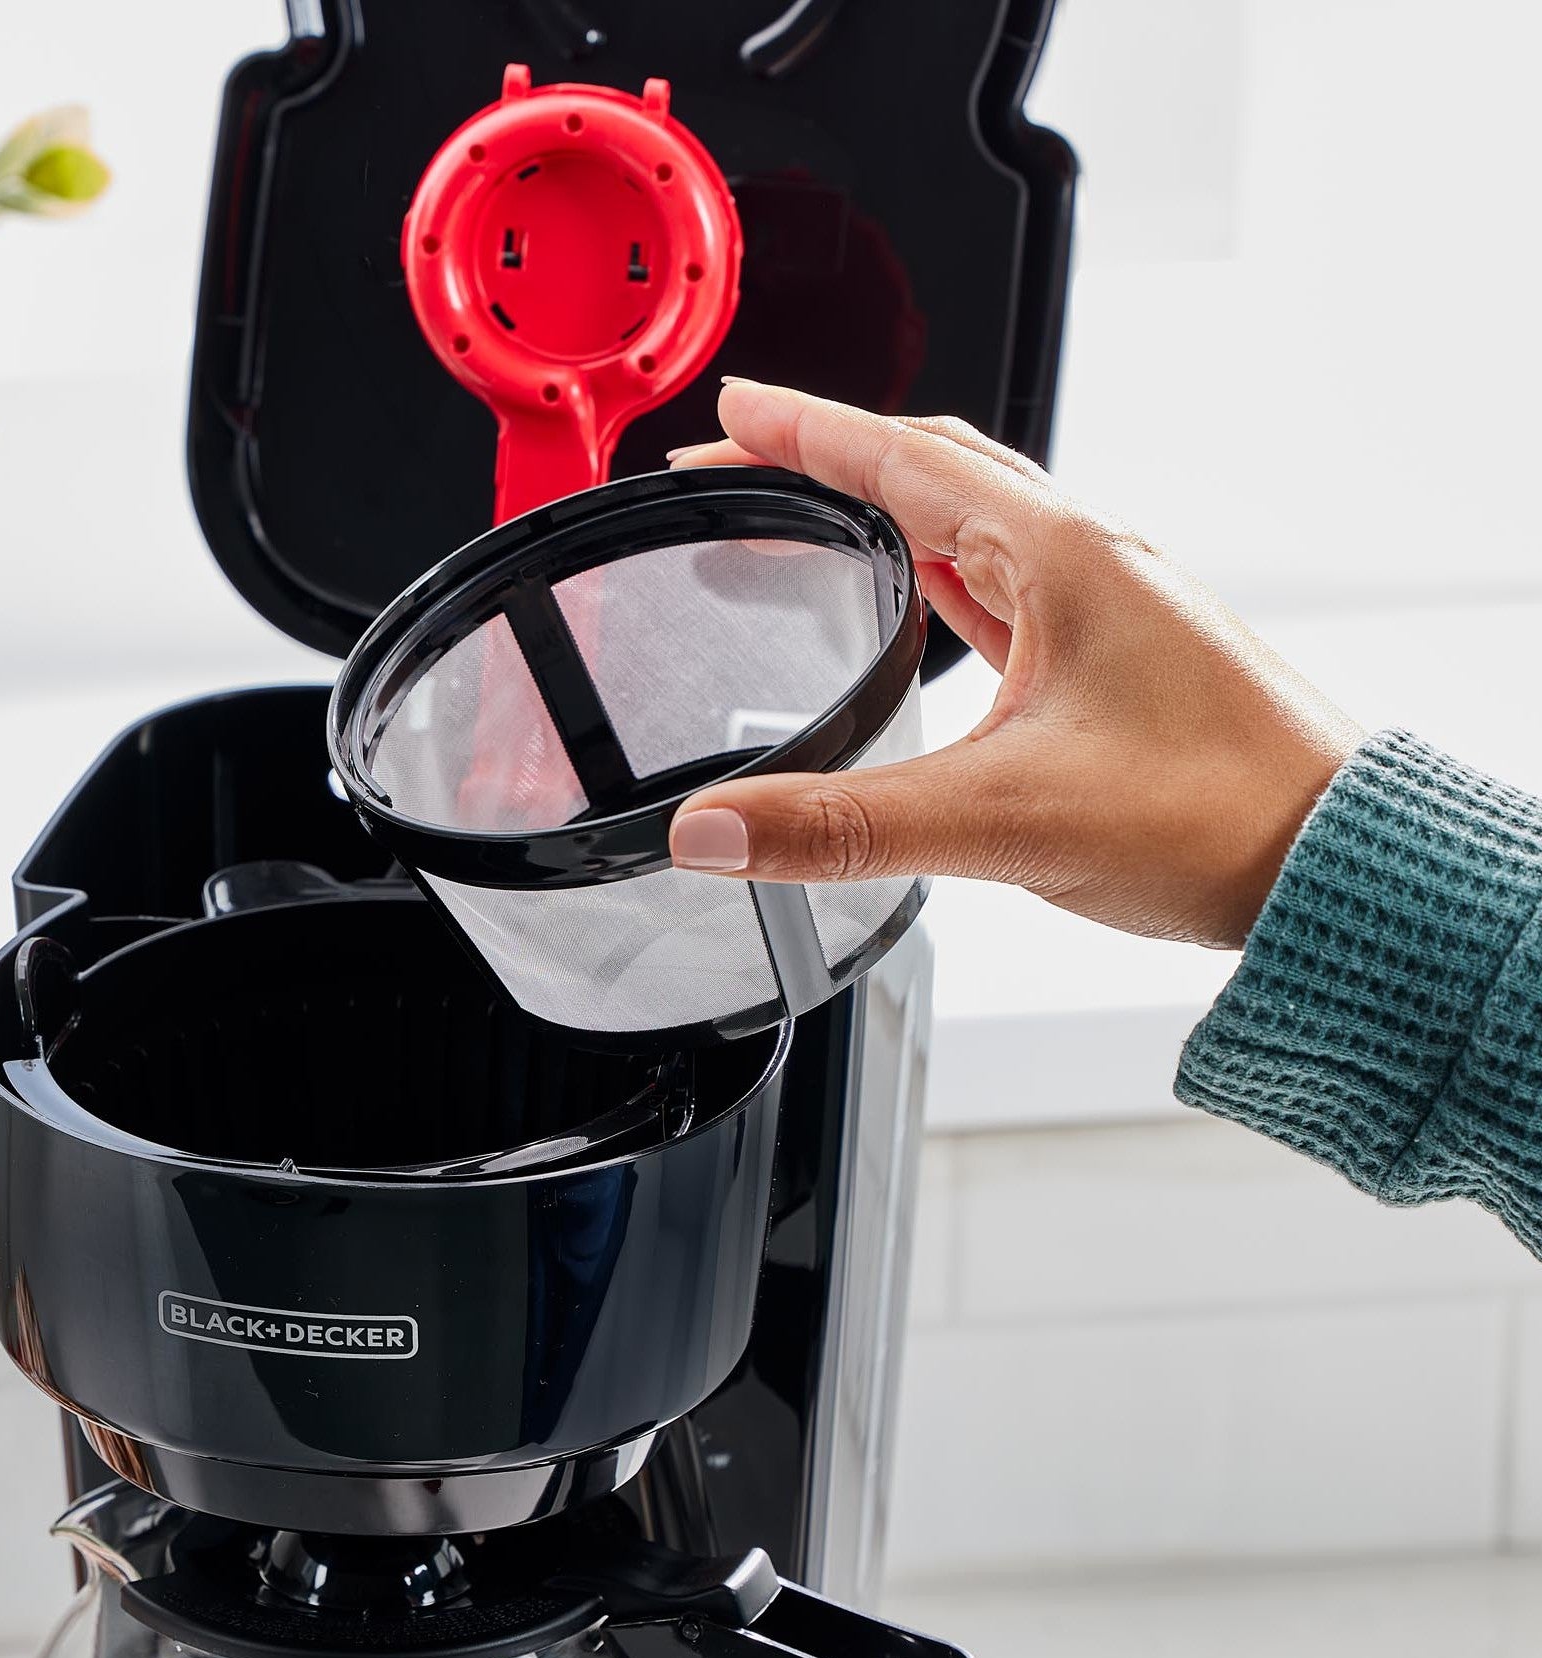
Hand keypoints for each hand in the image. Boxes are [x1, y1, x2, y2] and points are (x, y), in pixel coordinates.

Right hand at [666, 383, 1362, 947]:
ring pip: (971, 528)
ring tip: (809, 521)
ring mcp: (1106, 611)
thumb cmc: (1215, 813)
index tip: (733, 406)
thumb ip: (842, 825)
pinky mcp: (1114, 665)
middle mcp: (1088, 564)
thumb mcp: (1001, 816)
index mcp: (1063, 556)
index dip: (805, 429)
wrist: (1332, 864)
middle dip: (830, 460)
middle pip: (934, 473)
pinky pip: (1006, 593)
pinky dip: (940, 579)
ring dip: (885, 513)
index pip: (902, 458)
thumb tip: (713, 830)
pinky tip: (918, 606)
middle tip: (747, 462)